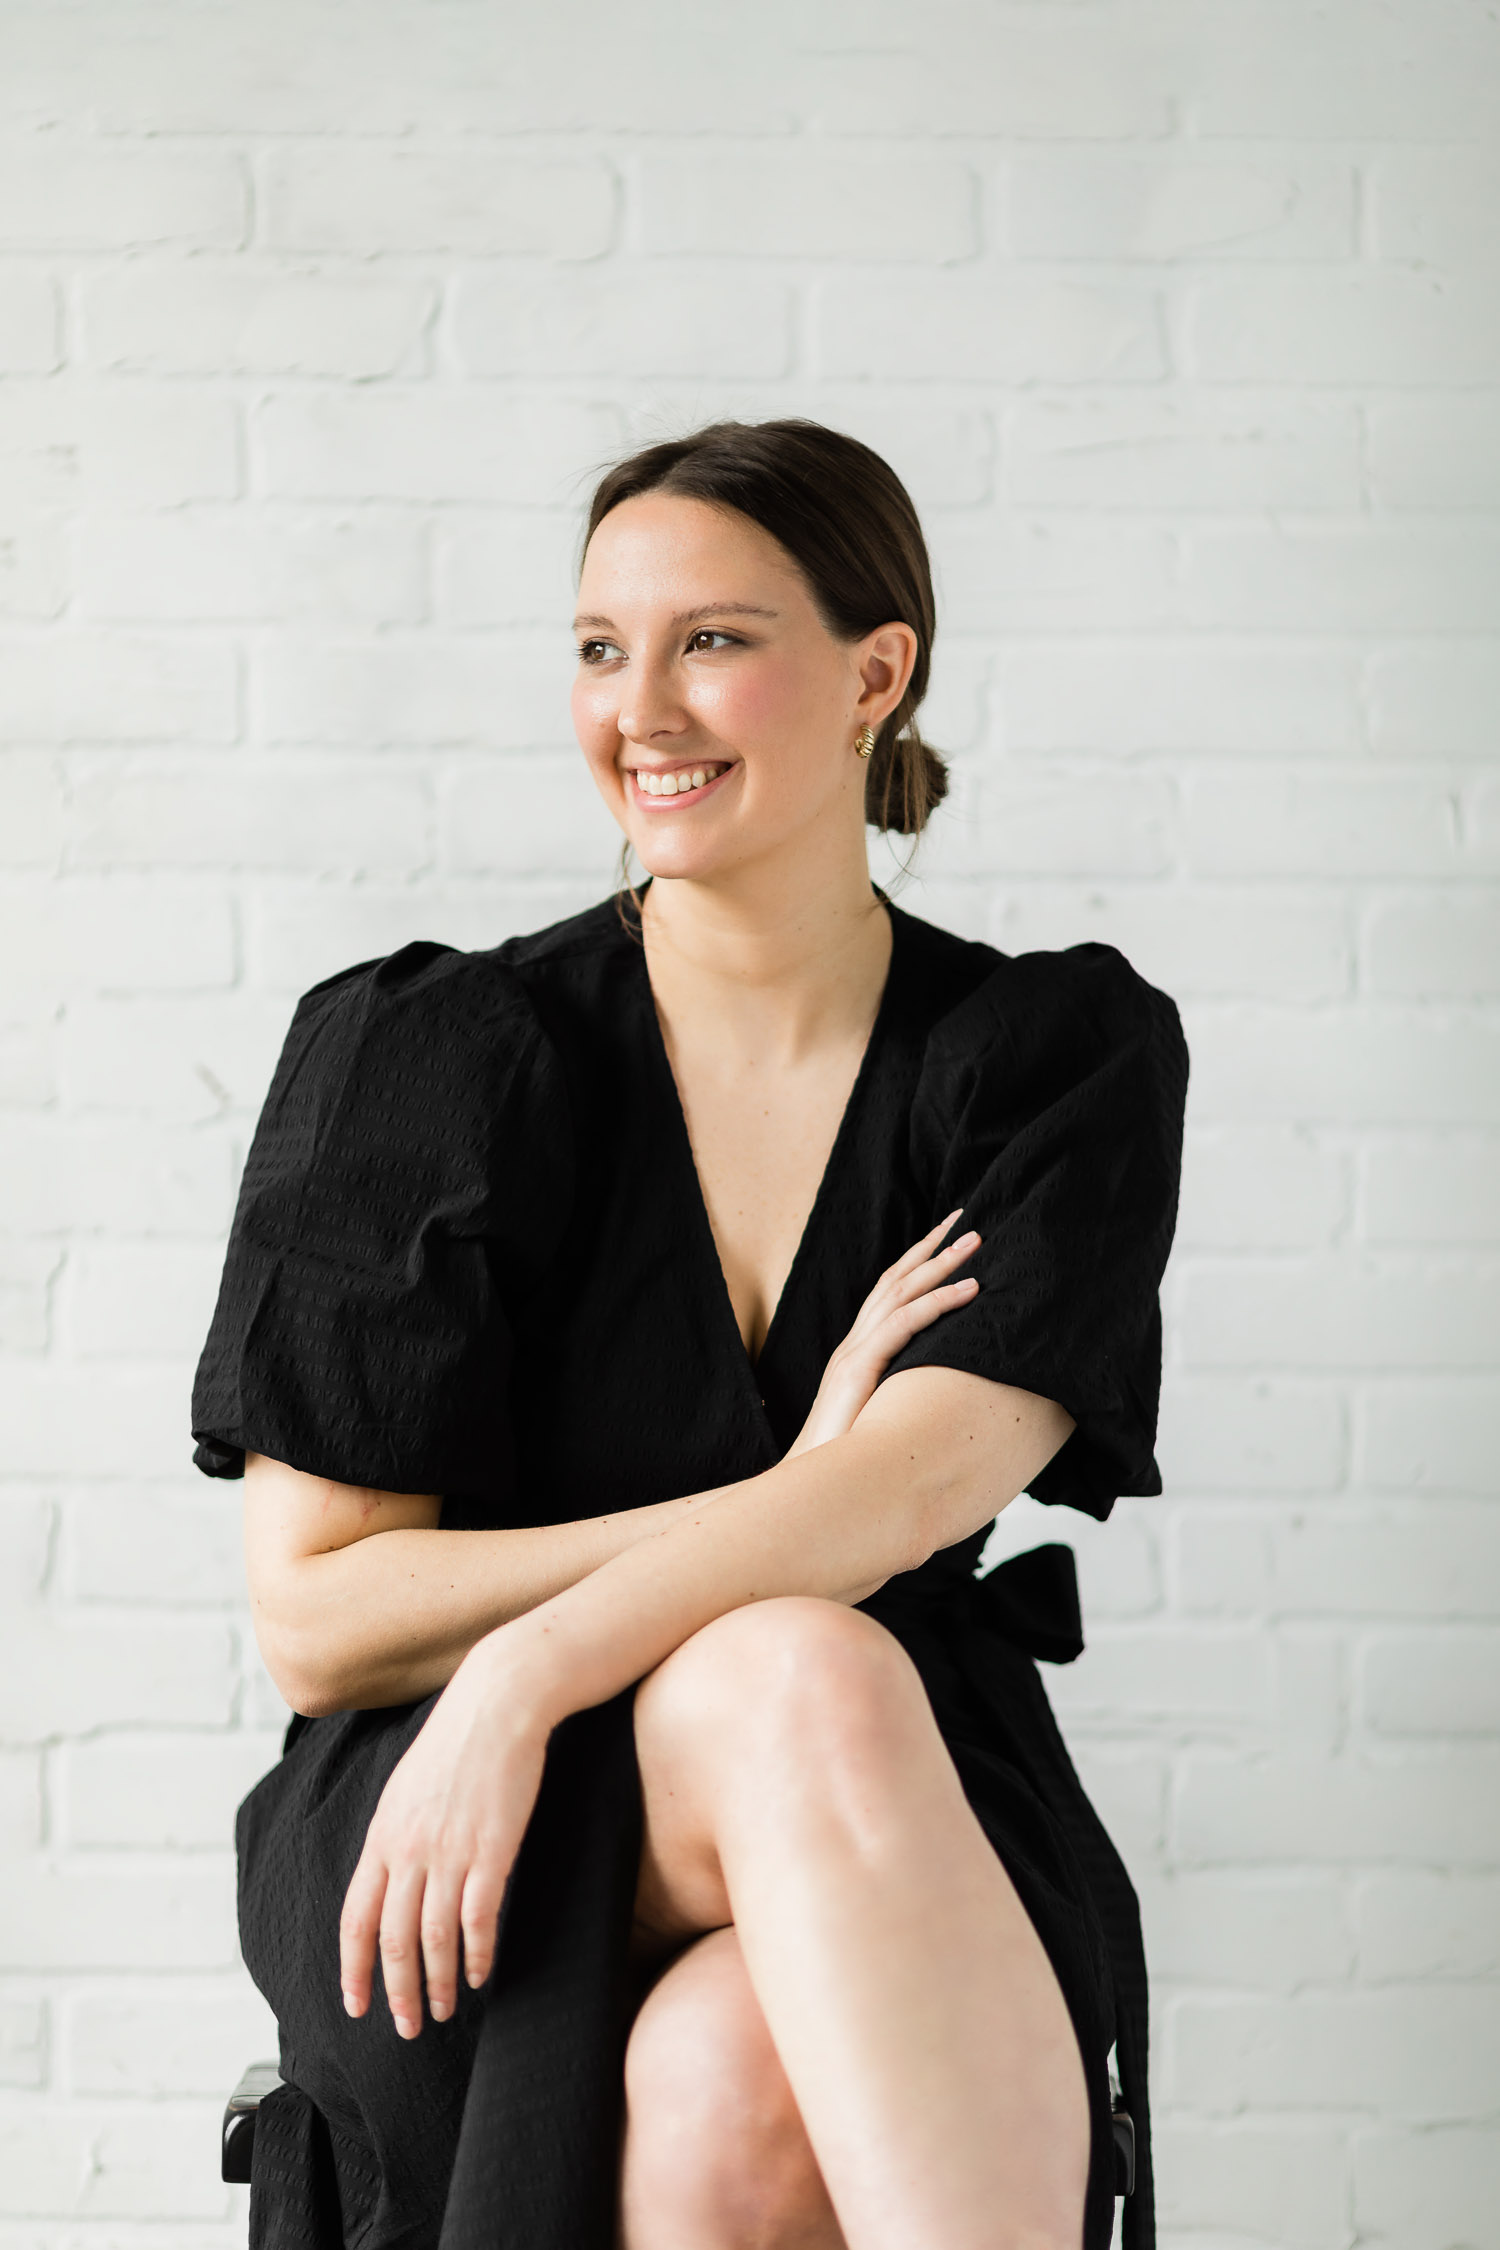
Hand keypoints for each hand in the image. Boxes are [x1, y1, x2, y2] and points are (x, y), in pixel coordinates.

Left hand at [339, 1638, 552, 2037]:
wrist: (498, 1702)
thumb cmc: (456, 1741)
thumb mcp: (405, 1787)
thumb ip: (394, 1836)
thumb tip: (388, 1877)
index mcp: (382, 1837)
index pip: (355, 1919)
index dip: (353, 1968)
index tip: (357, 2005)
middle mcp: (408, 1850)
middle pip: (392, 1940)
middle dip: (397, 1991)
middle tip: (406, 2026)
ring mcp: (449, 1851)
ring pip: (434, 1938)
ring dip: (437, 1982)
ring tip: (442, 2010)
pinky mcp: (491, 1850)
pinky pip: (478, 1918)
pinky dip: (476, 1953)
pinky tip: (480, 1973)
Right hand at [787, 1211, 980, 1458]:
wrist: (811, 1491)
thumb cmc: (851, 1464)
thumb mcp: (886, 1421)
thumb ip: (908, 1400)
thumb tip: (952, 1396)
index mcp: (859, 1353)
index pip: (891, 1294)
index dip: (920, 1263)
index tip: (951, 1240)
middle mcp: (854, 1345)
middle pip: (895, 1280)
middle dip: (933, 1248)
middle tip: (968, 1223)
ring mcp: (854, 1354)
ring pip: (901, 1292)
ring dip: (941, 1264)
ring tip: (974, 1243)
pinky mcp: (859, 1370)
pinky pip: (904, 1323)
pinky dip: (939, 1301)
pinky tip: (969, 1290)